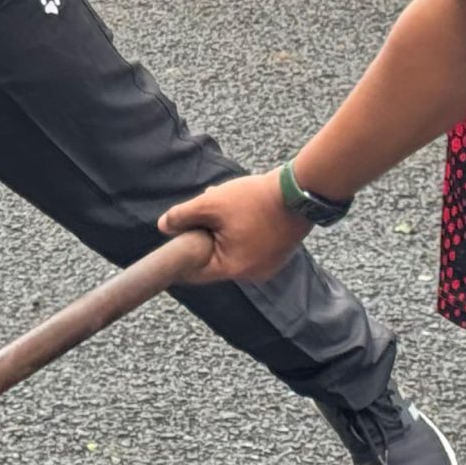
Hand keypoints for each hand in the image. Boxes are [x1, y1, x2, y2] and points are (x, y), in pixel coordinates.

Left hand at [159, 170, 310, 284]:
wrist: (301, 191)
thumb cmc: (255, 199)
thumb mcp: (210, 203)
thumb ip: (182, 216)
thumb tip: (163, 227)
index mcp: (234, 268)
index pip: (195, 273)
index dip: (180, 256)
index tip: (171, 243)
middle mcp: (253, 273)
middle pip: (213, 258)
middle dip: (203, 233)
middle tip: (200, 210)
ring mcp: (268, 265)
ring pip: (230, 249)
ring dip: (220, 227)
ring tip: (219, 201)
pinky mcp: (277, 253)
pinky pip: (248, 245)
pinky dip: (237, 229)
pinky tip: (237, 207)